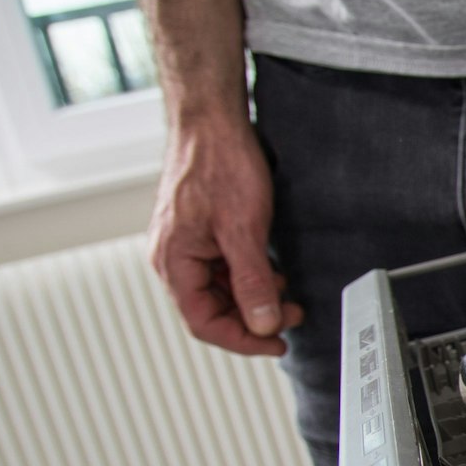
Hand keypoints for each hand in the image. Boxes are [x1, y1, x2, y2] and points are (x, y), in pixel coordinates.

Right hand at [147, 114, 302, 355]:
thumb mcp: (244, 230)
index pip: (203, 323)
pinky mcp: (200, 232)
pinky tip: (273, 274)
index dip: (242, 340)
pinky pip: (222, 268)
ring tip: (287, 297)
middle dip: (253, 318)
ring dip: (254, 298)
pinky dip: (249, 277)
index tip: (276, 344)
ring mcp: (186, 244)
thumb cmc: (219, 164)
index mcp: (173, 262)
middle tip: (291, 317)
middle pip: (211, 309)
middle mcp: (173, 257)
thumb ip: (253, 282)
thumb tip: (263, 323)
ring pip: (219, 290)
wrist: (212, 121)